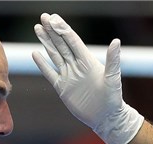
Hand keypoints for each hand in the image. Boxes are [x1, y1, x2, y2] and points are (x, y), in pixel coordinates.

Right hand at [32, 13, 143, 143]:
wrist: (105, 117)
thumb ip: (113, 60)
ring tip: (38, 28)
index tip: (54, 18)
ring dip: (46, 42)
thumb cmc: (112, 99)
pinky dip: (42, 64)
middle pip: (61, 44)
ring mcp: (68, 76)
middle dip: (52, 31)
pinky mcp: (62, 87)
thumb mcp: (113, 79)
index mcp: (88, 61)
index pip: (72, 41)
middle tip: (43, 17)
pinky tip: (35, 53)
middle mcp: (77, 65)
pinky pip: (50, 73)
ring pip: (54, 55)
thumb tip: (116, 41)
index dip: (63, 29)